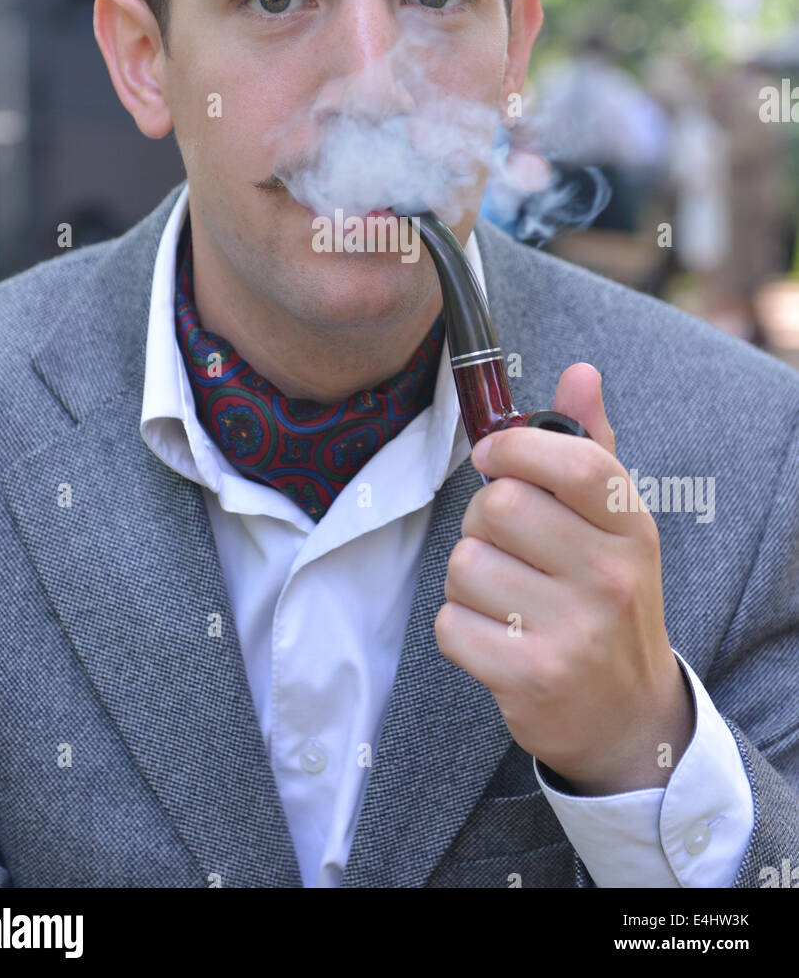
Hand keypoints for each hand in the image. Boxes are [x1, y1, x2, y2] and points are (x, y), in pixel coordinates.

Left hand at [434, 363, 694, 794]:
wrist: (626, 713)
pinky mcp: (532, 677)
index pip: (577, 464)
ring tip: (506, 596)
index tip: (492, 456)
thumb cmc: (605, 597)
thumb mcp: (613, 524)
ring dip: (468, 578)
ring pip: (465, 564)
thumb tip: (580, 371)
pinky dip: (459, 627)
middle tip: (504, 545)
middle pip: (499, 507)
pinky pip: (451, 623)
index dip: (517, 447)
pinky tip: (496, 637)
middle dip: (482, 520)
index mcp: (632, 528)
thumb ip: (590, 447)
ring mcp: (575, 632)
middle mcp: (610, 578)